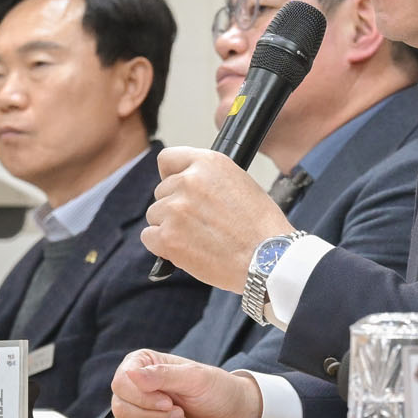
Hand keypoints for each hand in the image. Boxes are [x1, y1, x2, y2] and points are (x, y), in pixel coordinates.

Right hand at [108, 349, 262, 417]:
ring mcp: (137, 406)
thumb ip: (163, 375)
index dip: (142, 396)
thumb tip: (130, 374)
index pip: (122, 380)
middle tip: (178, 411)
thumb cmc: (216, 389)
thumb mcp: (194, 378)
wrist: (231, 414)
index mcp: (143, 363)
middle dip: (151, 413)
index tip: (168, 402)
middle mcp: (135, 383)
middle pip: (121, 404)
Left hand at [140, 148, 292, 292]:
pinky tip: (185, 250)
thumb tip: (187, 184)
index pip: (168, 158)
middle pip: (161, 191)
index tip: (175, 186)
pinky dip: (162, 246)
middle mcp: (188, 181)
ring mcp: (175, 209)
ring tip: (197, 238)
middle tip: (198, 223)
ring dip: (169, 227)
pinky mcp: (167, 237)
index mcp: (209, 163)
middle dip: (175, 207)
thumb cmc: (260, 226)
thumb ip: (209, 179)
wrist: (268, 258)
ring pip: (155, 215)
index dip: (171, 175)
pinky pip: (149, 237)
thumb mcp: (240, 183)